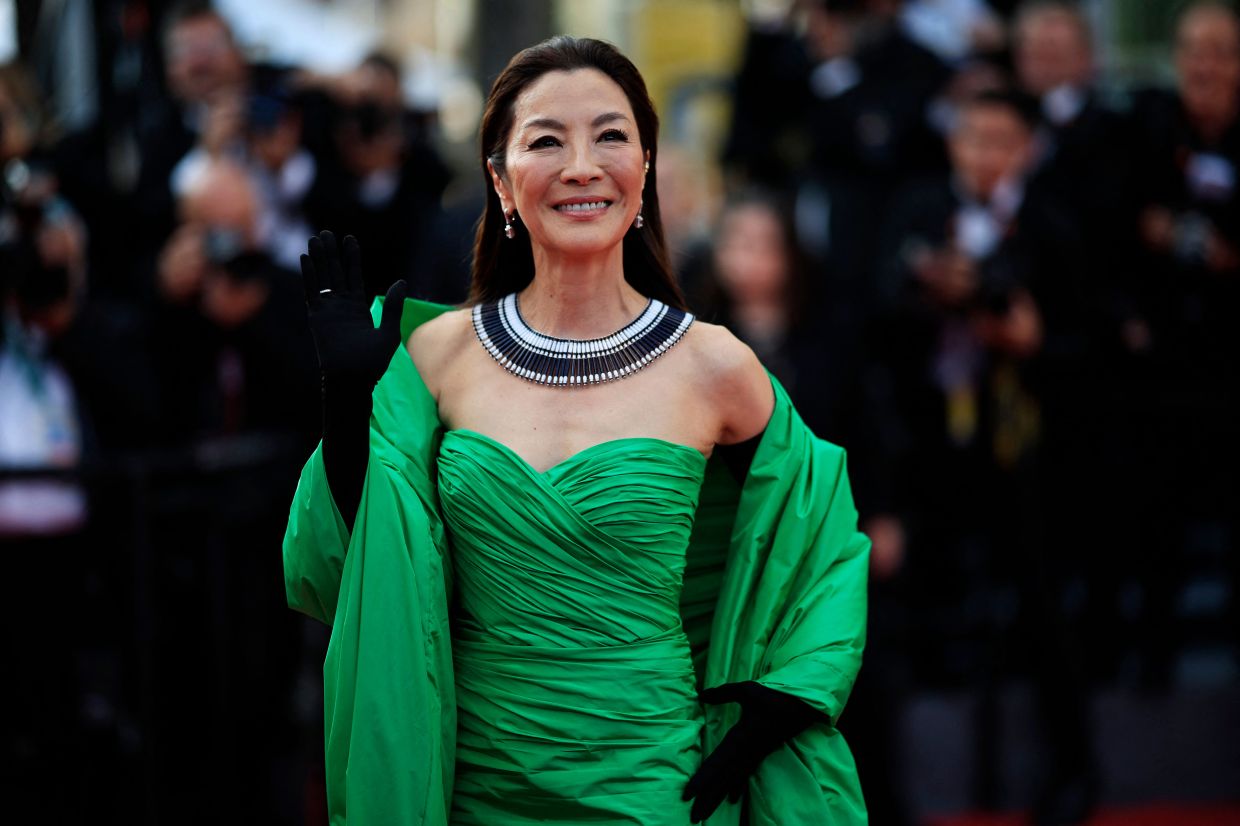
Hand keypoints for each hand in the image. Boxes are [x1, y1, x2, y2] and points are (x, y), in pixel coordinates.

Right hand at [300, 230, 406, 390]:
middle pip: (335, 273)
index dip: (351, 258)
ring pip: (322, 278)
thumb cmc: (372, 363)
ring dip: (318, 259)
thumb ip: (392, 307)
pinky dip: (309, 275)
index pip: (353, 276)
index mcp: (358, 308)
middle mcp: (341, 306)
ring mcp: (328, 310)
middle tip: (326, 233)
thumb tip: (401, 282)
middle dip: (331, 253)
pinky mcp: (316, 317)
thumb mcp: (389, 332)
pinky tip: (306, 258)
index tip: (349, 239)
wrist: (353, 379)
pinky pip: (311, 291)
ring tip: (315, 238)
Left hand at [683, 681, 824, 822]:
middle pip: (723, 780)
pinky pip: (746, 775)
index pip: (716, 763)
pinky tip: (732, 800)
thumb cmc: (774, 697)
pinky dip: (737, 787)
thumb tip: (702, 695)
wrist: (803, 708)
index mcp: (740, 739)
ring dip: (718, 797)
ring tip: (705, 814)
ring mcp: (754, 756)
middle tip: (693, 817)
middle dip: (707, 798)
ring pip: (733, 781)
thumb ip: (723, 693)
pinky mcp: (760, 755)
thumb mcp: (747, 691)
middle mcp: (746, 753)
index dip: (702, 780)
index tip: (688, 794)